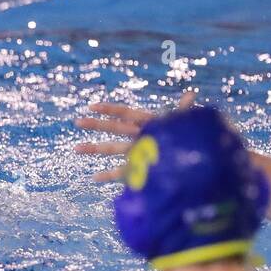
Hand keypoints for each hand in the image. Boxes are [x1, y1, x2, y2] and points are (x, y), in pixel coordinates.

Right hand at [72, 90, 196, 181]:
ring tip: (76, 149)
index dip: (110, 110)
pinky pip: (121, 172)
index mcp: (148, 122)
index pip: (126, 113)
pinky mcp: (139, 168)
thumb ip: (184, 111)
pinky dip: (109, 175)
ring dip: (95, 149)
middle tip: (77, 122)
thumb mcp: (185, 123)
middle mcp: (139, 136)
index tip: (91, 107)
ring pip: (112, 149)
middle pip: (114, 129)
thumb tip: (191, 93)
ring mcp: (136, 152)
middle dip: (96, 126)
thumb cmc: (189, 138)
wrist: (194, 158)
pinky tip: (94, 177)